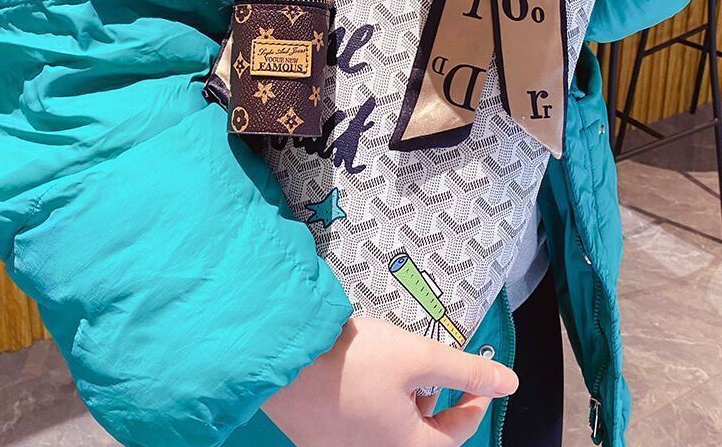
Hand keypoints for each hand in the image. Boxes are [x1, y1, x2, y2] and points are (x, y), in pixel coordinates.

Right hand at [262, 317, 517, 446]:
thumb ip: (464, 370)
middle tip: (431, 370)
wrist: (282, 354)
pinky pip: (355, 424)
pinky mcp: (313, 433)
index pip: (454, 436)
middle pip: (418, 435)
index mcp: (403, 446)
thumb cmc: (352, 357)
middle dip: (432, 403)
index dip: (473, 405)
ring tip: (394, 367)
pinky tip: (359, 372)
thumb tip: (510, 382)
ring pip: (386, 430)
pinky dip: (370, 402)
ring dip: (401, 403)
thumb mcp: (417, 356)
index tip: (479, 379)